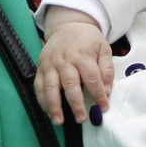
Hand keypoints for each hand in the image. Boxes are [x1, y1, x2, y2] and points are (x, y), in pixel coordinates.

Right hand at [33, 8, 111, 124]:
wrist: (67, 25)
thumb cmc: (87, 39)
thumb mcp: (103, 48)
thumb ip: (107, 69)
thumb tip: (107, 91)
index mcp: (82, 55)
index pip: (92, 78)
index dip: (98, 94)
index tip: (103, 107)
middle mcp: (65, 60)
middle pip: (70, 84)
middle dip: (76, 104)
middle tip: (81, 119)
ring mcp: (50, 64)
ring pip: (50, 87)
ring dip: (54, 106)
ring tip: (59, 121)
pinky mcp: (40, 68)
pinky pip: (38, 86)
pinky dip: (42, 101)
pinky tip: (48, 112)